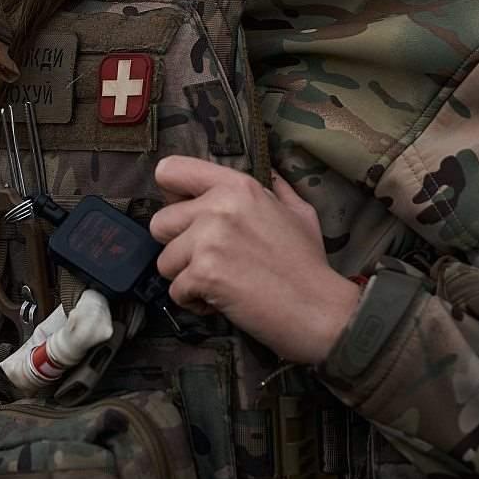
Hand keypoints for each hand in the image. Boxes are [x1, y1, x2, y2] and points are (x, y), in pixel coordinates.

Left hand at [150, 156, 361, 363]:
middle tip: (210, 260)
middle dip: (178, 246)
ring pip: (164, 261)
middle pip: (159, 222)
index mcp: (238, 186)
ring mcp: (209, 239)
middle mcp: (219, 206)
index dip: (172, 196)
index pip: (171, 170)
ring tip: (220, 283)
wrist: (319, 308)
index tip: (188, 215)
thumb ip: (276, 189)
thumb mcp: (299, 212)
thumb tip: (270, 172)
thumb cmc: (309, 263)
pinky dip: (195, 303)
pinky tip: (222, 300)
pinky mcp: (204, 273)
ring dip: (186, 277)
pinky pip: (175, 291)